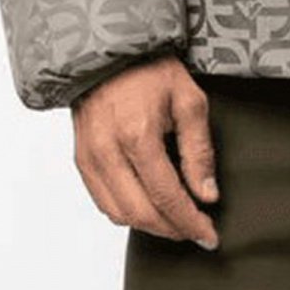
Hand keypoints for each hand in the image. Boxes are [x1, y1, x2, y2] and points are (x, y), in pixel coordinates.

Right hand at [72, 57, 219, 248]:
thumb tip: (206, 195)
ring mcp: (89, 157)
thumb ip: (199, 152)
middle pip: (141, 214)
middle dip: (172, 230)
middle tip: (196, 231)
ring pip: (119, 214)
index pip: (166, 197)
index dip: (190, 223)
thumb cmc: (150, 72)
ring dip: (150, 225)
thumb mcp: (188, 102)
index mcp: (137, 136)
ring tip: (175, 221)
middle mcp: (107, 151)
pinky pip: (103, 202)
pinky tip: (149, 206)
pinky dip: (127, 212)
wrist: (107, 52)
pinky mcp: (81, 159)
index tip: (209, 236)